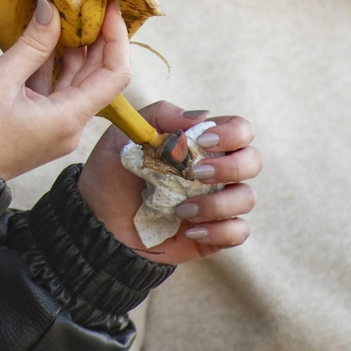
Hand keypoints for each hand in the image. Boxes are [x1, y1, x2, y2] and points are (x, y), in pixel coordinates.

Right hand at [0, 0, 129, 180]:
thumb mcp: (2, 78)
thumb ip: (32, 43)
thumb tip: (51, 8)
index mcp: (69, 118)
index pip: (115, 74)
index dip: (117, 38)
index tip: (107, 8)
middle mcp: (71, 125)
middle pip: (98, 76)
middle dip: (96, 39)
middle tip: (88, 4)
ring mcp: (57, 127)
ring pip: (77, 82)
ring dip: (74, 50)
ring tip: (65, 15)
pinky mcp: (42, 126)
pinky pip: (57, 90)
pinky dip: (54, 65)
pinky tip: (44, 39)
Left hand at [78, 104, 258, 264]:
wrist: (97, 222)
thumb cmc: (111, 174)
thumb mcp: (125, 136)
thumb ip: (160, 116)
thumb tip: (201, 116)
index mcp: (200, 143)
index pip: (239, 129)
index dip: (233, 133)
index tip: (204, 141)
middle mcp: (216, 171)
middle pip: (253, 161)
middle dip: (232, 167)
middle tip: (197, 174)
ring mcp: (217, 203)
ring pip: (247, 198)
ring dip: (218, 203)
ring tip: (181, 209)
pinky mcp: (214, 234)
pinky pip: (238, 232)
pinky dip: (219, 230)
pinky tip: (190, 230)